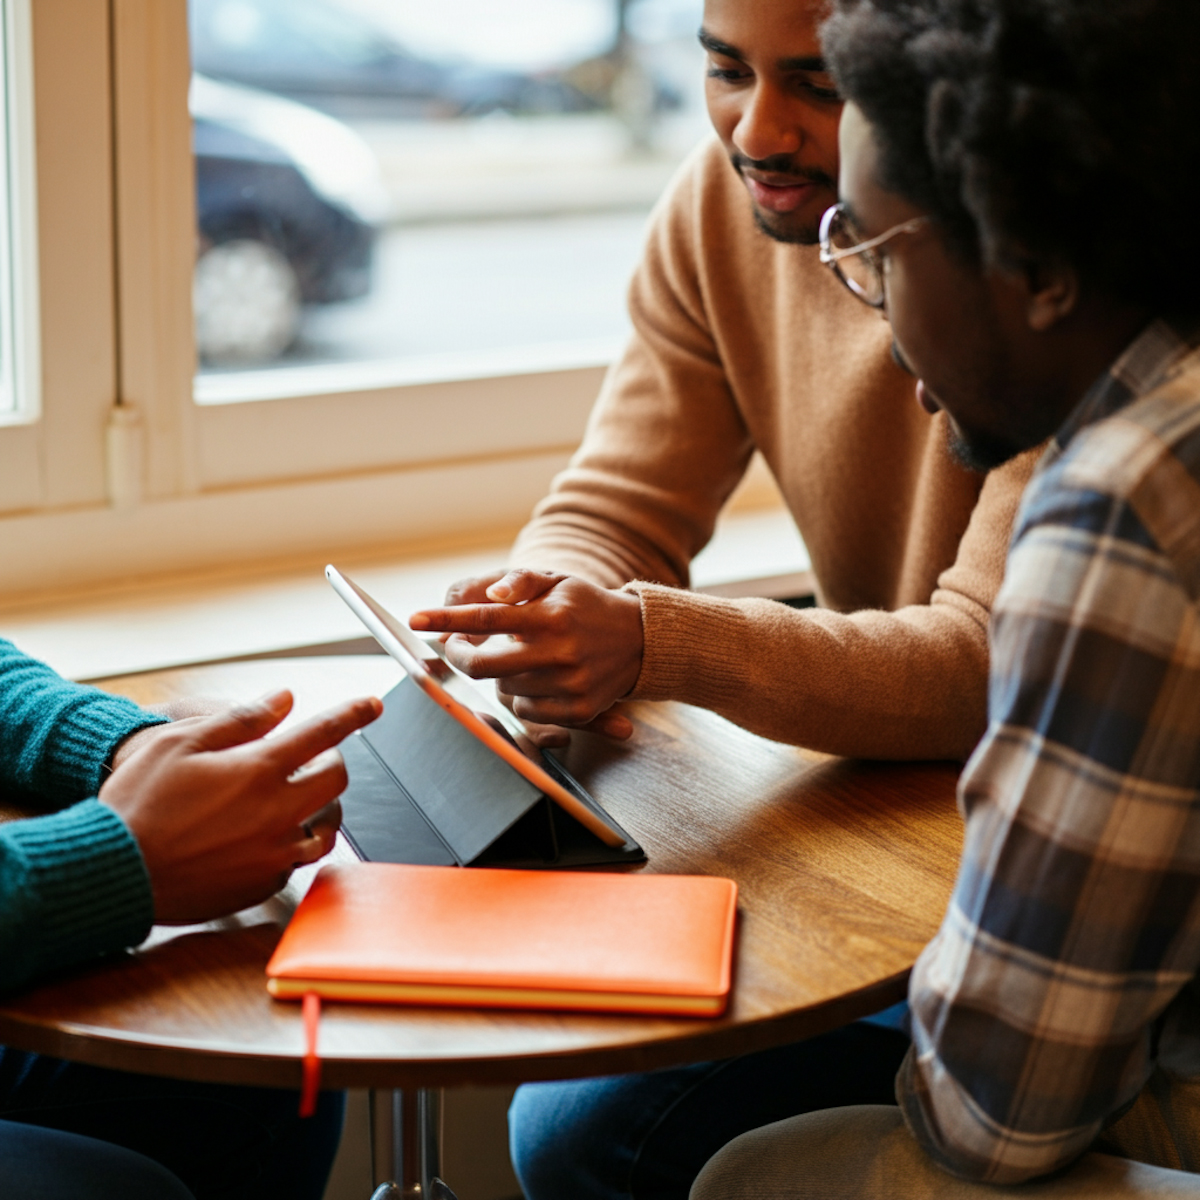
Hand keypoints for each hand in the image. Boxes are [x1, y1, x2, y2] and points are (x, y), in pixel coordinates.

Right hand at [100, 689, 381, 923]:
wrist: (114, 870)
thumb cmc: (138, 802)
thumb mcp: (181, 743)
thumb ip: (242, 720)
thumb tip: (285, 699)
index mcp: (258, 770)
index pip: (323, 733)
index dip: (353, 714)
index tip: (372, 705)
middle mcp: (276, 812)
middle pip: (336, 779)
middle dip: (331, 760)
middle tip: (309, 757)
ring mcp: (273, 852)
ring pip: (328, 825)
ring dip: (321, 805)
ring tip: (297, 796)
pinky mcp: (263, 883)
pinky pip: (298, 859)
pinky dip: (295, 842)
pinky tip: (271, 834)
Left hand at [410, 569, 642, 741]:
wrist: (641, 640)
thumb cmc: (587, 606)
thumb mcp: (558, 580)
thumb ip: (520, 581)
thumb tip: (489, 596)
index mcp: (551, 615)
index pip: (486, 618)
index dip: (446, 620)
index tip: (417, 620)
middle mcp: (560, 651)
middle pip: (482, 664)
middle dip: (459, 656)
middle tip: (456, 645)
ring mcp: (569, 684)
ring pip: (503, 688)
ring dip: (500, 674)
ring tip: (521, 656)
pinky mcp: (578, 710)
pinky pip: (527, 711)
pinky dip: (523, 696)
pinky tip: (540, 678)